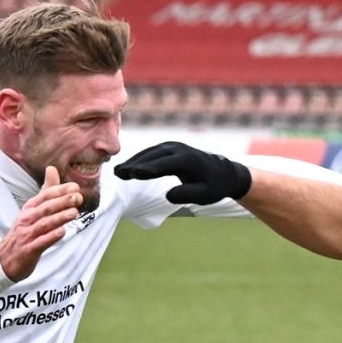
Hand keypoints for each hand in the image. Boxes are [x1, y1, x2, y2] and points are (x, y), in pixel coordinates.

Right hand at [0, 166, 83, 281]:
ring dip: (59, 218)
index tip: (75, 187)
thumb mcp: (33, 209)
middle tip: (77, 197)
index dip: (59, 191)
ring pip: (44, 224)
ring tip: (74, 213)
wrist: (6, 257)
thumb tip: (52, 168)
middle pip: (45, 208)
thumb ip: (46, 191)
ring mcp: (27, 234)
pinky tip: (62, 232)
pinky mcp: (29, 249)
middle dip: (62, 202)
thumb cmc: (24, 231)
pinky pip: (41, 242)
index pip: (45, 196)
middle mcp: (27, 219)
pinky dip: (51, 237)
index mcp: (30, 208)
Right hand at [114, 141, 252, 206]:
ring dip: (133, 162)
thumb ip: (188, 195)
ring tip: (117, 173)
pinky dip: (138, 160)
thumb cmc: (214, 186)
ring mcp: (172, 147)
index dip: (148, 169)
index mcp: (188, 159)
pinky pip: (150, 153)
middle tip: (117, 174)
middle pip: (153, 156)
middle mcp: (178, 149)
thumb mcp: (205, 195)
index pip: (165, 164)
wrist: (224, 172)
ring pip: (149, 153)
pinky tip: (127, 168)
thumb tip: (168, 195)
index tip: (133, 174)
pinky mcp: (168, 149)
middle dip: (135, 164)